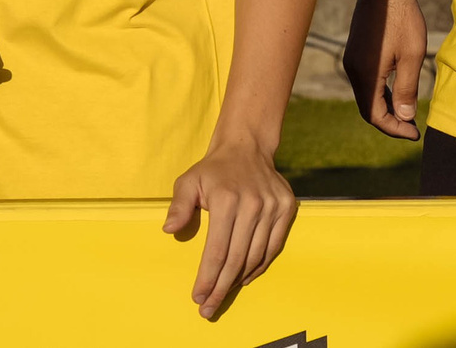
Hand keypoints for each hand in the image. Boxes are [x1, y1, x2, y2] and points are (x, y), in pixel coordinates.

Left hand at [165, 140, 296, 319]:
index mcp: (225, 198)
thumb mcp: (188, 181)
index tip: (198, 297)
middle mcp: (252, 203)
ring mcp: (272, 206)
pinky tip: (244, 278)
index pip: (217, 250)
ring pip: (256, 256)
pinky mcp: (286, 208)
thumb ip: (178, 206)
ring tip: (223, 293)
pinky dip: (258, 266)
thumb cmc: (213, 170)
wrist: (247, 147)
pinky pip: (273, 247)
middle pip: (236, 259)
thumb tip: (169, 230)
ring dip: (238, 280)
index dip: (207, 277)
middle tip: (209, 308)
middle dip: (221, 288)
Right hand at [341, 0, 426, 139]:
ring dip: (385, 107)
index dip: (395, 129)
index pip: (375, 115)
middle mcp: (353, 69)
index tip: (415, 133)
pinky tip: (396, 91)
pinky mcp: (355, 51)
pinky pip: (365, 81)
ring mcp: (352, 59)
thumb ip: (408, 89)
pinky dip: (380, 92)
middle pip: (367, 108)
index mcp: (365, 73)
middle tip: (413, 127)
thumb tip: (405, 117)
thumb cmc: (402, 18)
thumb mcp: (412, 56)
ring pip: (365, 95)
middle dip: (390, 121)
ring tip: (408, 113)